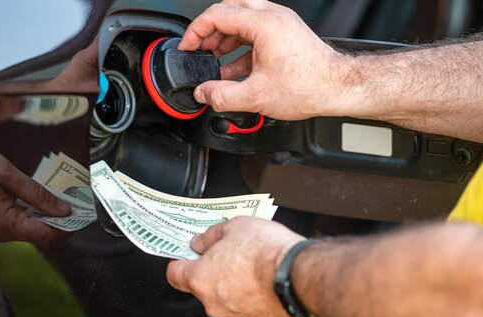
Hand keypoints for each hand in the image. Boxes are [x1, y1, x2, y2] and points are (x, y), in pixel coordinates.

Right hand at [0, 127, 70, 245]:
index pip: (45, 235)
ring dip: (44, 218)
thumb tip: (63, 210)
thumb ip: (36, 193)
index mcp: (1, 222)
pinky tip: (38, 199)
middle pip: (37, 236)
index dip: (68, 228)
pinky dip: (28, 214)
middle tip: (77, 203)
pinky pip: (12, 224)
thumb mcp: (5, 171)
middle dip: (59, 222)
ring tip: (62, 199)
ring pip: (25, 231)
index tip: (85, 215)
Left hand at [166, 217, 304, 316]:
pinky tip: (261, 280)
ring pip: (223, 298)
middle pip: (200, 286)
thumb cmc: (266, 251)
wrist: (299, 275)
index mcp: (200, 279)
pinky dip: (248, 296)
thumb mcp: (234, 227)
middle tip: (226, 252)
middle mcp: (212, 303)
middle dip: (210, 270)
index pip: (174, 274)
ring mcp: (233, 316)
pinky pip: (243, 307)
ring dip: (230, 284)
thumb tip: (201, 241)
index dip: (180, 261)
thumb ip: (210, 236)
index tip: (188, 253)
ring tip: (249, 265)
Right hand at [178, 0, 351, 119]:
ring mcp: (280, 25)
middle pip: (229, 10)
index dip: (195, 31)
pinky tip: (233, 70)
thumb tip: (203, 93)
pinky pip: (255, 34)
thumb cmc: (310, 86)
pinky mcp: (285, 36)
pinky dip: (239, 48)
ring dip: (224, 40)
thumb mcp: (256, 96)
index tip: (187, 47)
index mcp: (263, 23)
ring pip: (242, 22)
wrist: (339, 88)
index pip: (217, 14)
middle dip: (210, 32)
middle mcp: (272, 17)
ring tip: (213, 61)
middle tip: (199, 50)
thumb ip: (222, 96)